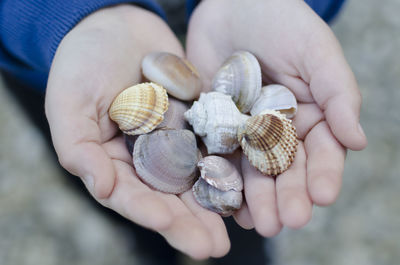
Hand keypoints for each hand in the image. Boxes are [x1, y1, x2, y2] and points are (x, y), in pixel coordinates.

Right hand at [45, 5, 228, 258]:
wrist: (116, 25)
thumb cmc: (83, 62)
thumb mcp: (69, 101)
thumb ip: (78, 147)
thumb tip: (102, 189)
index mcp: (114, 162)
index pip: (130, 195)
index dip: (148, 211)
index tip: (168, 224)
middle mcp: (146, 159)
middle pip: (168, 197)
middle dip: (189, 222)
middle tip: (213, 248)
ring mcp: (174, 142)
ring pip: (197, 179)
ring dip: (216, 204)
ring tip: (238, 229)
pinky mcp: (197, 122)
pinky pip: (215, 146)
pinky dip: (231, 165)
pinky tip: (249, 185)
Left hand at [186, 0, 366, 234]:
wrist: (232, 5)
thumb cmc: (282, 22)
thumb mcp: (317, 52)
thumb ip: (339, 93)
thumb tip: (358, 141)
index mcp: (311, 116)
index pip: (322, 152)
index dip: (323, 174)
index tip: (322, 195)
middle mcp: (279, 130)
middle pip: (286, 169)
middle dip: (288, 195)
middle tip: (287, 221)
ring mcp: (246, 132)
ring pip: (254, 171)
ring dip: (258, 199)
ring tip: (260, 224)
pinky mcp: (215, 127)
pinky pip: (219, 157)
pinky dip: (223, 181)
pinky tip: (226, 204)